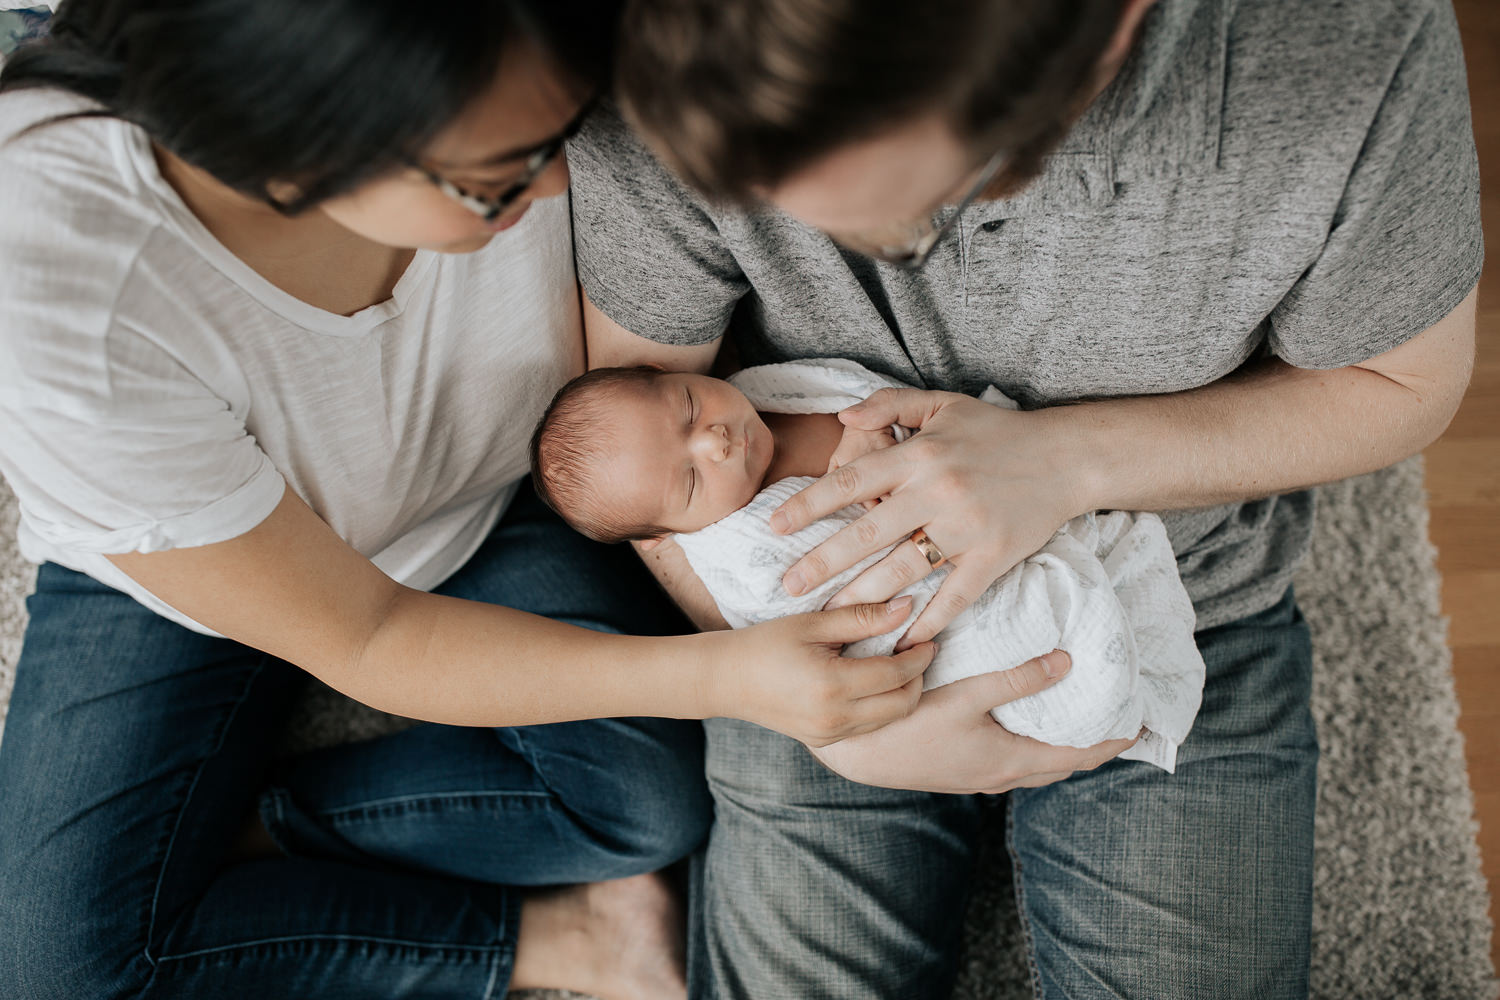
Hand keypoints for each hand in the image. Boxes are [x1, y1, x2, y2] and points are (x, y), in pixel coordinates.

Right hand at [710, 597, 936, 746]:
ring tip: (900, 664)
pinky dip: (882, 706)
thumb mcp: (813, 624)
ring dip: (903, 693)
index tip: (929, 637)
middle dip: (919, 678)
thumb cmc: (765, 644)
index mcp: (833, 686)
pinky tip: (874, 682)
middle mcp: (836, 718)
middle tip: (919, 651)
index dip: (919, 655)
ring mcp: (831, 735)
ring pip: (890, 719)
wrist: (725, 680)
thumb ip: (862, 617)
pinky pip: (869, 726)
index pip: (897, 674)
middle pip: (903, 704)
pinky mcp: (826, 741)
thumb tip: (907, 608)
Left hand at [771, 388, 1092, 647]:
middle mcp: (939, 491)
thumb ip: (889, 404)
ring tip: (829, 616)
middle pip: (868, 534)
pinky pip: (953, 596)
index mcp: (920, 454)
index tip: (774, 527)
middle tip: (787, 587)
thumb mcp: (943, 404)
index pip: (852, 482)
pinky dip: (926, 622)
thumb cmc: (997, 431)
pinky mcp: (993, 557)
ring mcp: (967, 528)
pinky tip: (899, 642)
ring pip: (904, 570)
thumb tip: (842, 419)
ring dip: (863, 598)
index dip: (809, 506)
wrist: (1066, 457)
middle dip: (822, 563)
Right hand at [808, 651, 1136, 793]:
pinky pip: (1017, 763)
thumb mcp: (966, 695)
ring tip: (1079, 719)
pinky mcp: (964, 770)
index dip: (1114, 741)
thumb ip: (1016, 679)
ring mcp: (982, 777)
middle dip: (1095, 745)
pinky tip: (1026, 723)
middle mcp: (1003, 776)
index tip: (1142, 724)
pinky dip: (1036, 746)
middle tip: (1117, 719)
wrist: (859, 755)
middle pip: (1064, 766)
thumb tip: (1066, 663)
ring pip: (1039, 767)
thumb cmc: (909, 724)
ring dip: (1064, 748)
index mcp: (1012, 761)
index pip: (1081, 756)